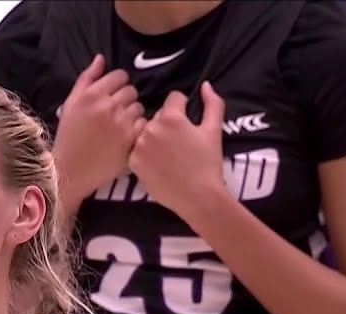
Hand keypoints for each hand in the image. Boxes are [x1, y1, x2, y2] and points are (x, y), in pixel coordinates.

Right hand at [52, 54, 145, 205]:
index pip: (119, 76)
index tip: (111, 96)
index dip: (117, 84)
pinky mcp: (131, 139)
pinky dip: (137, 129)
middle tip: (114, 113)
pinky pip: (143, 124)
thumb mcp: (70, 104)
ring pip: (139, 107)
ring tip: (119, 126)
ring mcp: (122, 123)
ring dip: (132, 114)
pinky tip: (124, 137)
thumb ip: (86, 79)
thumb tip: (101, 58)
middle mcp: (108, 106)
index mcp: (92, 95)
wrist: (70, 170)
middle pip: (131, 91)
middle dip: (125, 99)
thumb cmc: (68, 136)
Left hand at [128, 82, 226, 219]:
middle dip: (167, 124)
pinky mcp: (132, 162)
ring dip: (154, 137)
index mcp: (170, 117)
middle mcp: (150, 128)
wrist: (197, 196)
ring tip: (168, 154)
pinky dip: (145, 153)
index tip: (187, 124)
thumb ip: (212, 104)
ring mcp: (138, 146)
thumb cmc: (208, 163)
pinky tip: (158, 163)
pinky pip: (137, 149)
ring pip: (145, 131)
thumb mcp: (214, 130)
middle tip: (179, 143)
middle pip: (157, 116)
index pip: (173, 99)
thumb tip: (205, 85)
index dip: (183, 108)